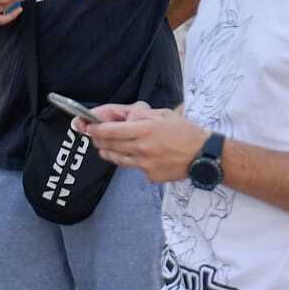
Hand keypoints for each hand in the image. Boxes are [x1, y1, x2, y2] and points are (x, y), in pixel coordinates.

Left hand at [78, 103, 208, 184]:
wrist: (202, 155)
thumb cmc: (184, 131)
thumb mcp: (161, 114)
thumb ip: (139, 114)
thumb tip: (120, 116)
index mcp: (145, 129)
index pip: (111, 130)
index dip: (94, 128)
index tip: (86, 126)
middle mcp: (142, 147)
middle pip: (109, 145)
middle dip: (96, 139)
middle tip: (91, 134)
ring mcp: (144, 164)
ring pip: (116, 158)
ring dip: (107, 151)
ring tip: (104, 145)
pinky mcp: (149, 175)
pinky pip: (132, 167)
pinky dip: (129, 160)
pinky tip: (133, 154)